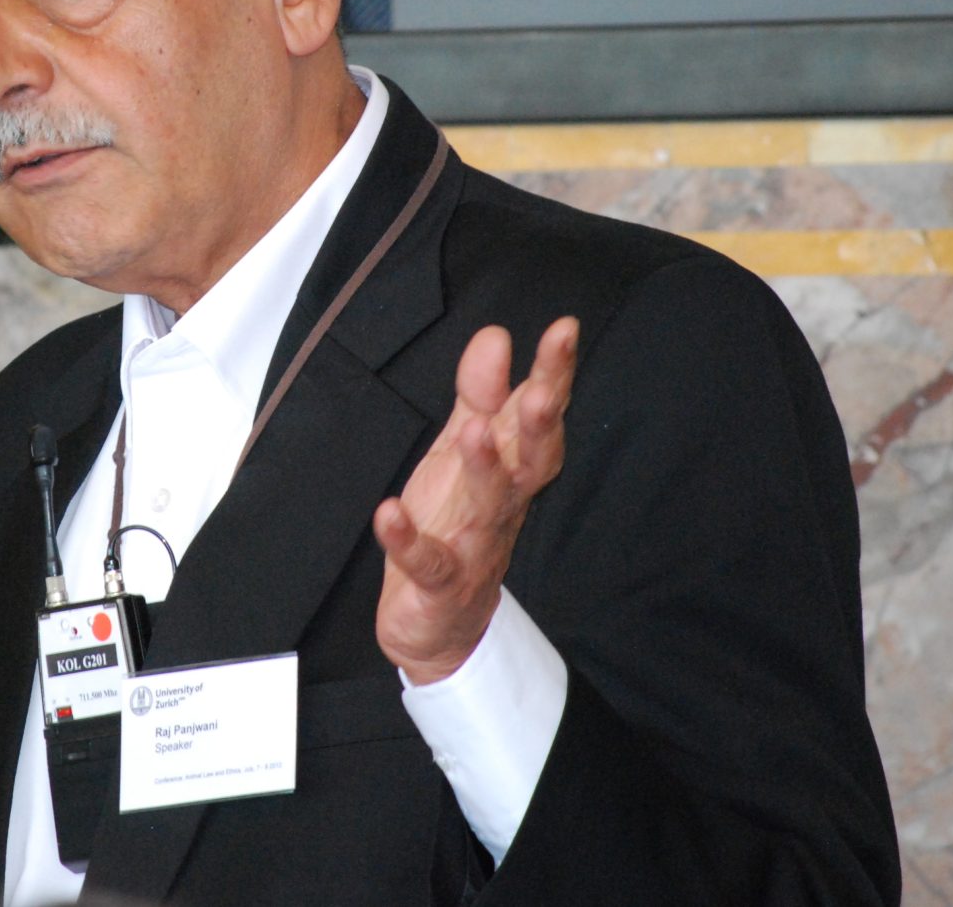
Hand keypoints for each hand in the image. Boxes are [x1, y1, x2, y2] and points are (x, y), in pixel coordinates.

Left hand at [373, 317, 577, 684]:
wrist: (439, 623)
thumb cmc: (455, 522)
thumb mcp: (461, 450)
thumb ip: (480, 395)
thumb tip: (496, 336)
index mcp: (511, 468)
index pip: (539, 417)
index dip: (554, 375)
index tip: (564, 329)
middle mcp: (503, 504)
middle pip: (531, 461)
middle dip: (539, 425)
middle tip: (540, 389)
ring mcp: (474, 545)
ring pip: (488, 507)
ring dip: (484, 471)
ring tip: (473, 432)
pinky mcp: (440, 582)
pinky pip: (427, 563)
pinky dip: (408, 541)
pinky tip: (388, 515)